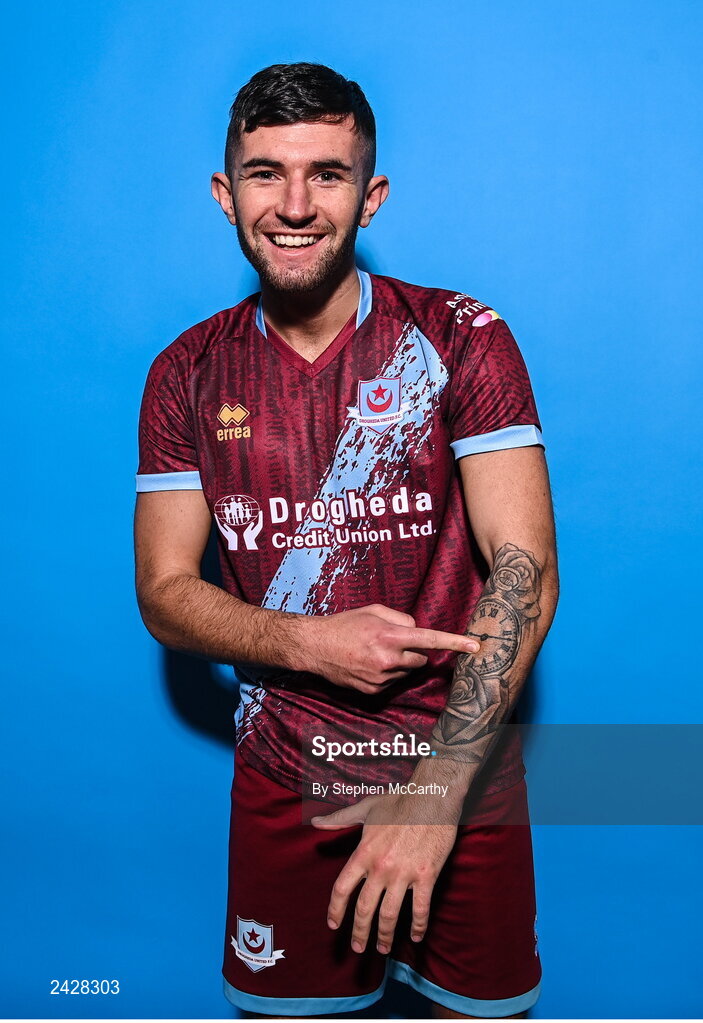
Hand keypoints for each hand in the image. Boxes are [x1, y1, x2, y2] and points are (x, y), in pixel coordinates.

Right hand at [305, 604, 479, 694]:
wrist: (315, 647)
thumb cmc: (344, 624)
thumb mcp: (373, 610)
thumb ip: (401, 618)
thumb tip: (417, 630)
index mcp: (390, 635)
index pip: (430, 639)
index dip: (454, 642)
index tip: (475, 646)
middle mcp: (387, 658)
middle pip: (421, 659)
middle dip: (413, 652)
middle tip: (392, 643)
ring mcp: (380, 677)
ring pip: (406, 671)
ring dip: (399, 663)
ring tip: (373, 653)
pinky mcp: (373, 690)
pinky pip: (392, 682)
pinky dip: (386, 674)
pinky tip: (367, 664)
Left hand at [310, 792, 457, 953]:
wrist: (432, 796)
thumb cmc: (398, 801)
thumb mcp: (365, 808)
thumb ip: (339, 819)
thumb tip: (315, 822)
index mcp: (364, 852)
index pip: (342, 889)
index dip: (335, 911)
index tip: (334, 925)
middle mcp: (380, 866)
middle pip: (364, 909)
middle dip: (359, 932)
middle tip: (358, 948)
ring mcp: (404, 873)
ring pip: (389, 914)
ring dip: (384, 936)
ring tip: (382, 948)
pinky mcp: (427, 875)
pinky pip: (420, 908)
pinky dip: (418, 926)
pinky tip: (415, 936)